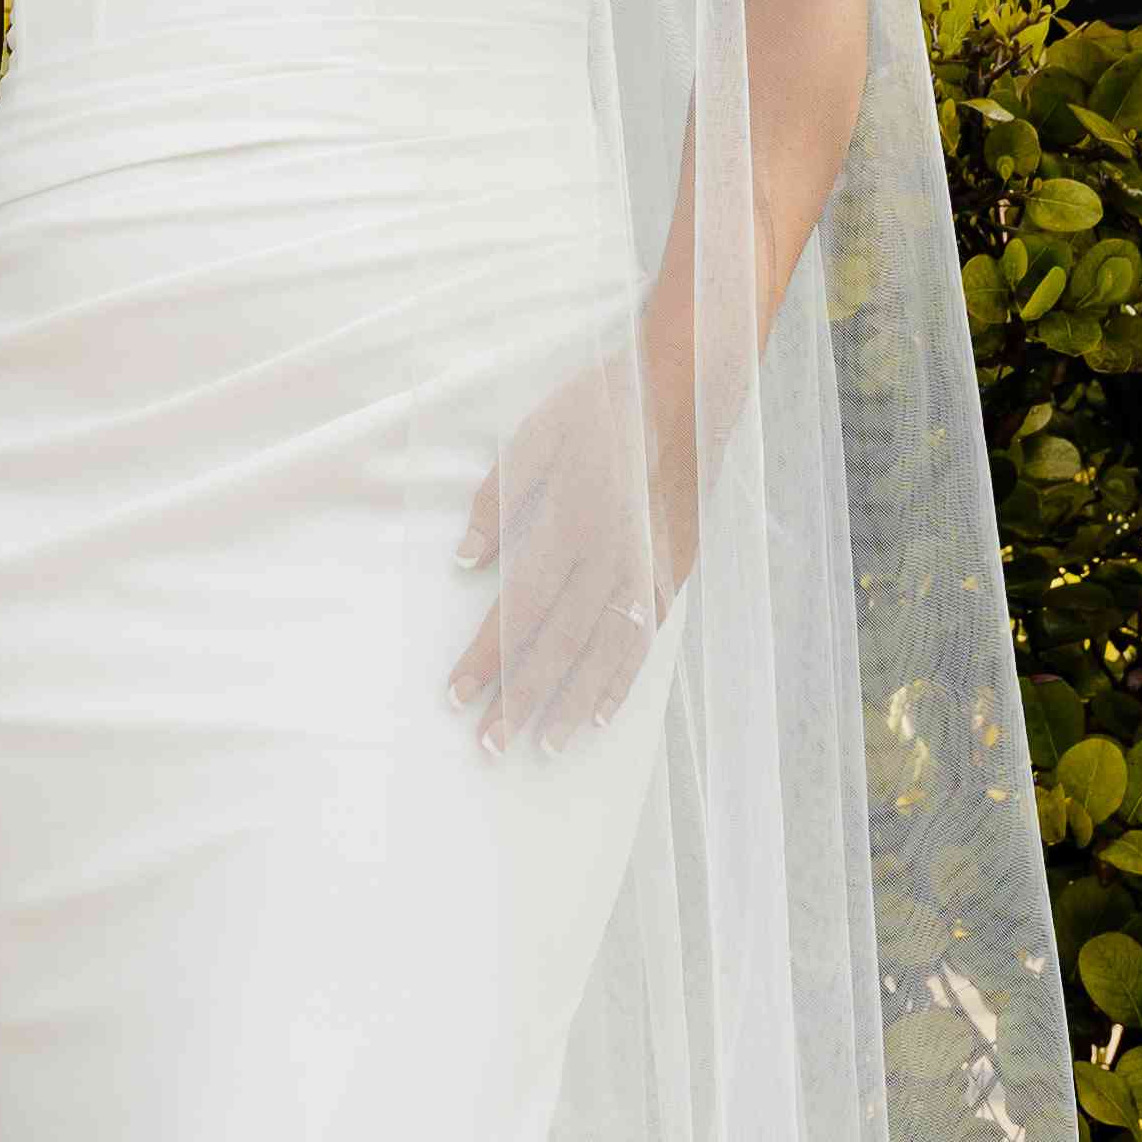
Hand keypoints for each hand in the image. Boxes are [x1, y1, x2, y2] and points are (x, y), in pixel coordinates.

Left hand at [452, 343, 691, 756]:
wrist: (687, 393)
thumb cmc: (602, 408)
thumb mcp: (534, 437)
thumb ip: (496, 502)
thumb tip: (463, 559)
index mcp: (568, 523)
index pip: (515, 610)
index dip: (484, 658)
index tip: (454, 696)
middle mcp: (608, 558)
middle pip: (555, 645)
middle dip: (518, 699)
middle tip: (487, 745)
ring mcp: (645, 572)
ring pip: (602, 655)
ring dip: (567, 705)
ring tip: (539, 748)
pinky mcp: (672, 576)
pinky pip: (643, 643)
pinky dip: (620, 683)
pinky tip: (597, 715)